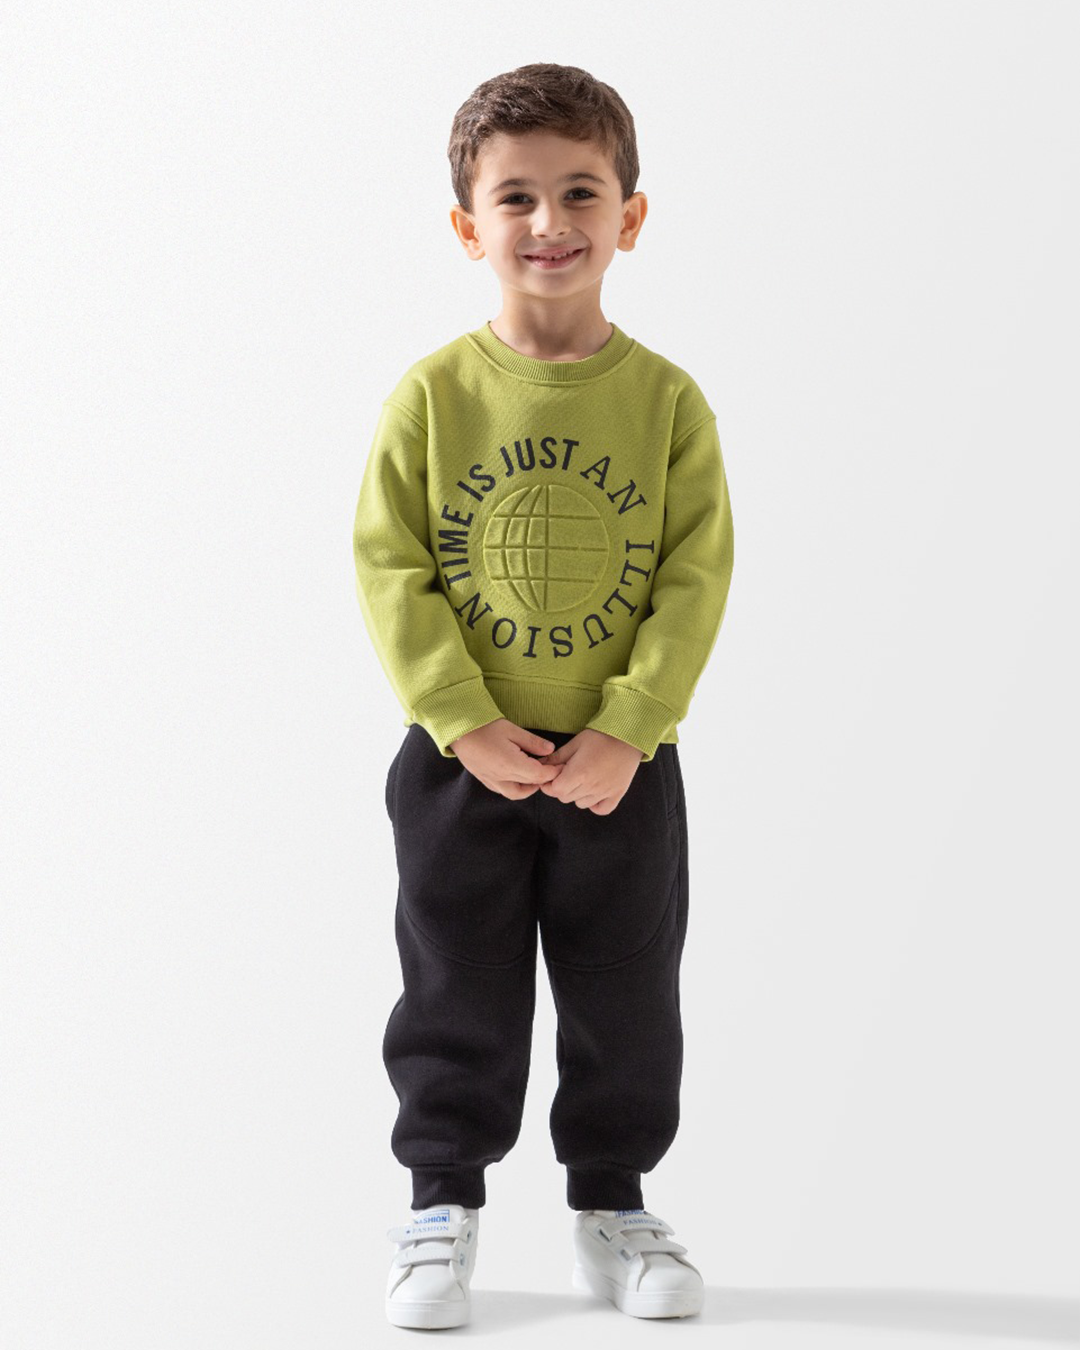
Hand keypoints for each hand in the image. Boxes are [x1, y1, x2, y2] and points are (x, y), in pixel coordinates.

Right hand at [449, 719, 565, 799]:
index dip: (553, 772)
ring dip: (529, 788)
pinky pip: (503, 790)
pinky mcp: (484, 779)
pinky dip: (515, 788)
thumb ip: (533, 742)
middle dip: (544, 779)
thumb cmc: (484, 727)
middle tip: (552, 770)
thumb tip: (550, 750)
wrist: (457, 730)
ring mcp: (491, 780)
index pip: (539, 775)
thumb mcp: (512, 730)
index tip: (561, 766)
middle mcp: (502, 777)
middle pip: (531, 785)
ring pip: (516, 793)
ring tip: (535, 775)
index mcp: (511, 765)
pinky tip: (518, 777)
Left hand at [534, 728, 643, 814]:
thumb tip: (539, 765)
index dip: (550, 784)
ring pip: (581, 804)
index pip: (555, 790)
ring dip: (577, 794)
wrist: (628, 736)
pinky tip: (594, 792)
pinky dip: (595, 805)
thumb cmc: (601, 737)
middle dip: (561, 787)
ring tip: (582, 779)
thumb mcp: (575, 743)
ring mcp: (605, 792)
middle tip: (567, 775)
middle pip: (565, 798)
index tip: (552, 776)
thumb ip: (556, 758)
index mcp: (579, 773)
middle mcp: (591, 786)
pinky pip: (601, 810)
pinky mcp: (617, 794)